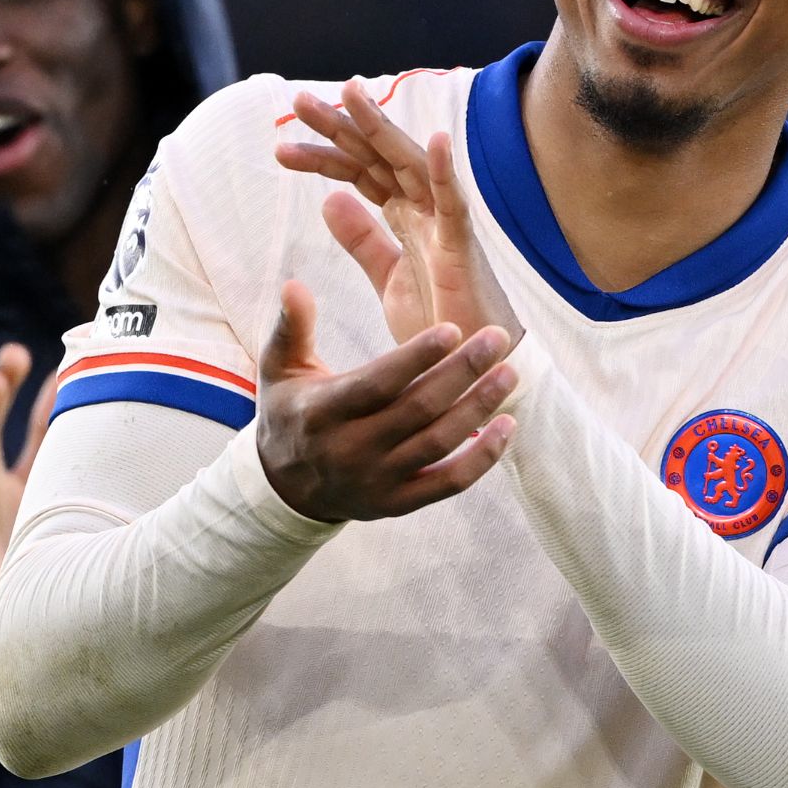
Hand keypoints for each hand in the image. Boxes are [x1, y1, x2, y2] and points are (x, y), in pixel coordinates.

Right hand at [256, 279, 516, 520]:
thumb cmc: (290, 413)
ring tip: (509, 373)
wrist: (286, 490)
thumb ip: (291, 326)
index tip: (453, 328)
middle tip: (498, 337)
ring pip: (438, 443)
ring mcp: (376, 480)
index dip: (417, 357)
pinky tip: (506, 426)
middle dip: (463, 371)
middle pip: (418, 409)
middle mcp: (350, 449)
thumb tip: (294, 284)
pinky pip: (448, 483)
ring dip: (479, 408)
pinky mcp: (397, 502)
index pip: (378, 383)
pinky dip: (481, 458)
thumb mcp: (278, 369)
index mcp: (322, 412)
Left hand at [274, 78, 523, 349]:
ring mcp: (444, 223)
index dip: (324, 157)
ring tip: (352, 94)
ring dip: (382, 128)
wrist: (465, 366)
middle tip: (299, 101)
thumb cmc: (437, 322)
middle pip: (377, 157)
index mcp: (405, 216)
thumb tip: (329, 199)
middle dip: (340, 128)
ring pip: (409, 164)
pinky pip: (456, 203)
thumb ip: (361, 239)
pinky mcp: (463, 247)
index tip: (282, 149)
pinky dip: (448, 171)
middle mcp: (423, 209)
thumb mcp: (387, 277)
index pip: (359, 174)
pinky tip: (437, 139)